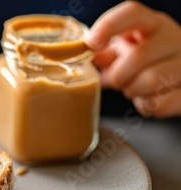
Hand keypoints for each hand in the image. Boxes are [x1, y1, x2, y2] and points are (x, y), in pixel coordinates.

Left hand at [86, 1, 180, 117]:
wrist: (178, 76)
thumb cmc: (145, 61)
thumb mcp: (125, 50)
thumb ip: (105, 53)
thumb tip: (89, 57)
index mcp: (153, 24)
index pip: (132, 13)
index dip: (108, 26)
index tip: (91, 44)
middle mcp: (174, 37)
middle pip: (138, 56)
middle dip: (118, 75)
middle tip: (115, 80)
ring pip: (150, 81)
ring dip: (132, 91)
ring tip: (133, 88)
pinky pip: (160, 103)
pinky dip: (146, 106)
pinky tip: (148, 98)